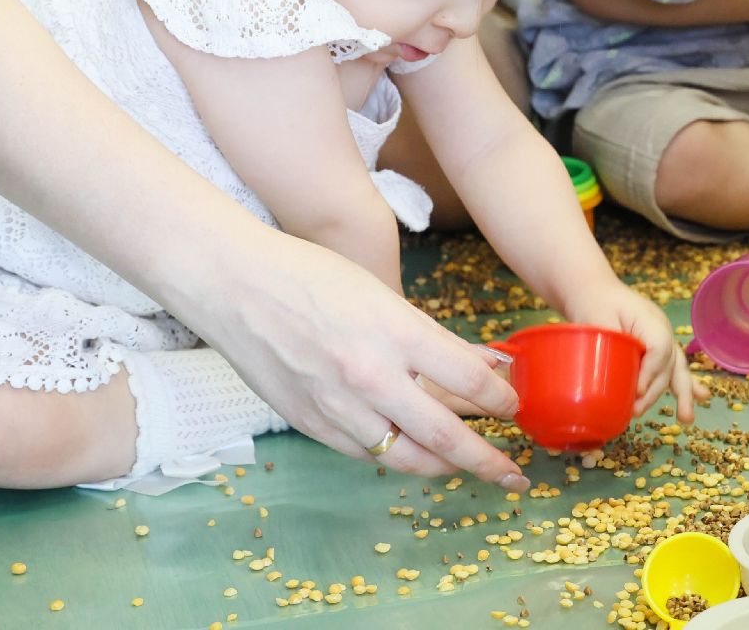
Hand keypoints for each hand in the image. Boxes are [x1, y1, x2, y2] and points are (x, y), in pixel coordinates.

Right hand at [191, 231, 530, 489]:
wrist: (234, 285)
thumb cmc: (308, 275)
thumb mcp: (380, 294)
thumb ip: (431, 337)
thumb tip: (483, 363)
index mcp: (396, 332)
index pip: (470, 381)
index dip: (502, 401)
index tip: (514, 407)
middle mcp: (372, 375)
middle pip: (447, 435)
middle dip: (488, 460)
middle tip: (515, 473)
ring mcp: (338, 405)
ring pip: (407, 457)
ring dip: (445, 468)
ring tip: (468, 471)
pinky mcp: (311, 424)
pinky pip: (365, 454)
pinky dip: (394, 457)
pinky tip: (412, 456)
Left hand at [564, 281, 708, 423]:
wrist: (594, 289)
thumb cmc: (593, 302)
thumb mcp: (596, 320)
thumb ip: (608, 344)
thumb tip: (611, 382)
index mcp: (650, 319)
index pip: (659, 348)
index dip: (650, 372)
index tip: (635, 392)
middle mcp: (662, 329)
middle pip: (669, 363)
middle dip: (656, 391)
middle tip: (636, 410)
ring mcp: (663, 338)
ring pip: (677, 368)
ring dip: (683, 394)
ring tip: (685, 419)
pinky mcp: (657, 348)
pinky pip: (674, 367)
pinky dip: (687, 384)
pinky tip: (701, 398)